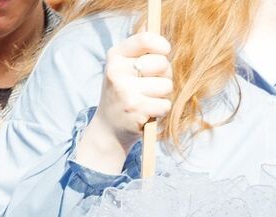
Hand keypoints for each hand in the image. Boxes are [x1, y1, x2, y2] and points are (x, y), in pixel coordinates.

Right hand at [78, 31, 172, 169]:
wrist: (108, 129)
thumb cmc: (123, 94)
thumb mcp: (122, 68)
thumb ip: (139, 50)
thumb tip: (154, 28)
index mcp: (115, 56)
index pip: (145, 39)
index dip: (161, 44)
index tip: (165, 51)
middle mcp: (117, 71)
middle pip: (162, 63)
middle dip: (165, 74)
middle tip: (153, 85)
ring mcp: (126, 90)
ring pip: (166, 85)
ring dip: (163, 95)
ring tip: (148, 100)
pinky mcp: (136, 109)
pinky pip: (165, 104)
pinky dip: (161, 110)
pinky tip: (148, 111)